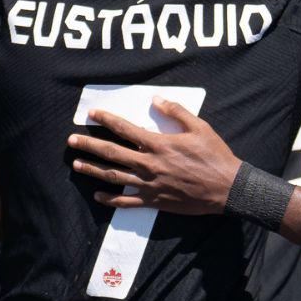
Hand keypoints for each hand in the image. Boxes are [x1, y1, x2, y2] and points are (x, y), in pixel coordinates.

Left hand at [67, 98, 240, 213]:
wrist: (228, 189)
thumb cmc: (215, 156)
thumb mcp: (199, 128)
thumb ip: (176, 112)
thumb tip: (155, 99)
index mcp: (158, 144)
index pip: (125, 129)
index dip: (106, 119)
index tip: (91, 114)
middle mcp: (150, 164)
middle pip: (112, 153)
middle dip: (89, 145)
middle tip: (71, 140)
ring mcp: (150, 184)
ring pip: (115, 177)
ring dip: (93, 170)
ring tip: (76, 164)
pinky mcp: (155, 201)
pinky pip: (128, 201)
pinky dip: (111, 199)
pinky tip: (98, 195)